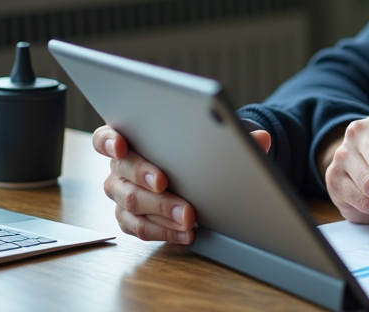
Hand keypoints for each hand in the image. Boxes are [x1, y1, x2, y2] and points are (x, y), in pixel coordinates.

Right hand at [92, 124, 271, 242]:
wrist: (199, 170)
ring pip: (131, 204)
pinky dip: (164, 231)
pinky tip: (186, 233)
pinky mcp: (130, 219)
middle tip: (166, 184)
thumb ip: (236, 135)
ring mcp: (122, 194)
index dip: (109, 140)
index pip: (105, 137)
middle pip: (122, 172)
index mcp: (131, 137)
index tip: (122, 145)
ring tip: (189, 217)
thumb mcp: (217, 136)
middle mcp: (119, 166)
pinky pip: (139, 229)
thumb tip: (263, 138)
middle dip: (146, 177)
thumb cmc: (197, 148)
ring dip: (161, 210)